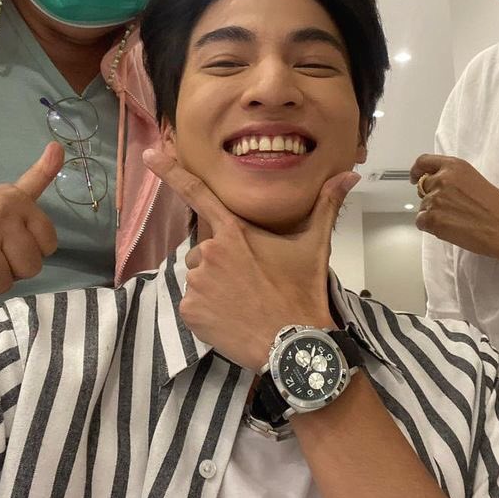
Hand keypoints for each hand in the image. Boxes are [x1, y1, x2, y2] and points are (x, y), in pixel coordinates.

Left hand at [143, 148, 359, 370]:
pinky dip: (207, 311)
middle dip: (221, 261)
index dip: (171, 172)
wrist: (293, 344)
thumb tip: (349, 175)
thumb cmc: (302, 290)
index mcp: (234, 232)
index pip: (198, 194)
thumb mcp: (314, 246)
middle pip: (205, 249)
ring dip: (214, 286)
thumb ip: (326, 206)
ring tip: (243, 302)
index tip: (149, 154)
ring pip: (199, 277)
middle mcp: (209, 252)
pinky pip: (193, 304)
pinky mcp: (189, 311)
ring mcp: (197, 283)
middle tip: (250, 281)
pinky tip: (231, 318)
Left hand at [411, 154, 498, 262]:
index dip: (416, 170)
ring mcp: (435, 199)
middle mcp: (442, 179)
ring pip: (423, 207)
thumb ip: (454, 180)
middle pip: (423, 188)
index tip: (415, 177)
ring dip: (433, 215)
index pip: (424, 162)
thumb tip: (439, 189)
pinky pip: (421, 222)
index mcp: (454, 166)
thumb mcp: (475, 181)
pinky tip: (449, 229)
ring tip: (456, 222)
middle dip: (431, 198)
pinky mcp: (432, 219)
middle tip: (448, 209)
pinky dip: (430, 227)